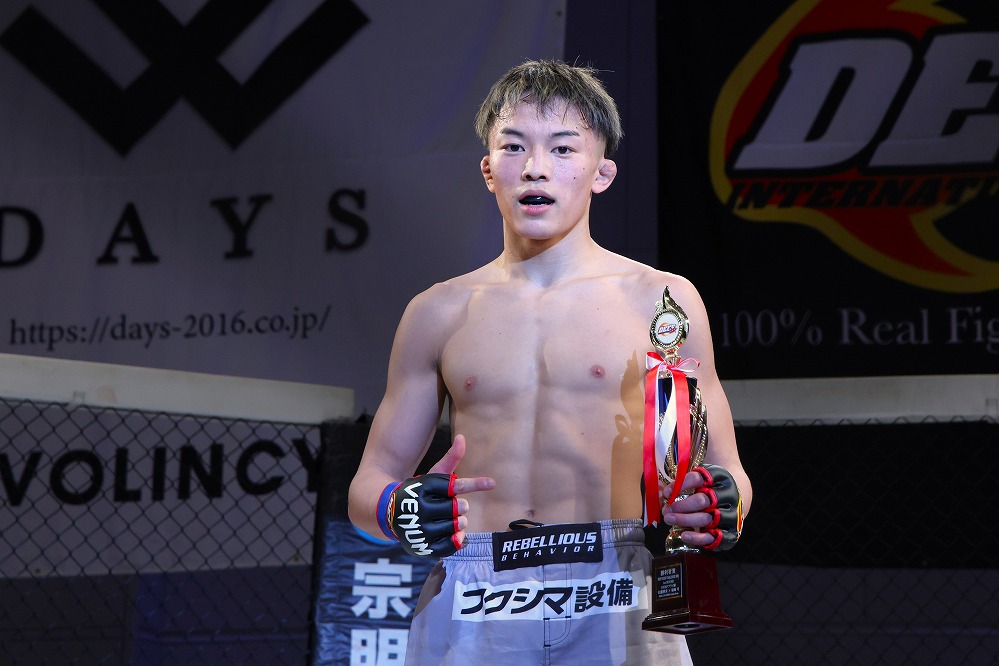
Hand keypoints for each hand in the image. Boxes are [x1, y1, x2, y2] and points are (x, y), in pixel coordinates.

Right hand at [382, 434, 493, 556]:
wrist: (389, 513)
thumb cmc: (418, 491)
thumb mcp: (433, 474)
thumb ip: (451, 458)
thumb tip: (462, 437)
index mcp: (423, 488)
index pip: (454, 486)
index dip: (470, 485)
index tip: (489, 483)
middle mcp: (420, 508)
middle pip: (458, 508)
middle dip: (462, 506)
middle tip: (459, 506)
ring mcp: (420, 529)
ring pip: (455, 526)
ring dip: (460, 522)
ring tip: (454, 519)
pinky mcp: (422, 546)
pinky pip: (449, 545)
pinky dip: (457, 540)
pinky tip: (454, 534)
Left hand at [661, 465, 742, 549]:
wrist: (735, 502)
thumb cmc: (711, 489)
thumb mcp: (700, 480)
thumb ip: (683, 485)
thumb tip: (662, 495)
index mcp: (718, 478)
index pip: (697, 479)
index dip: (679, 486)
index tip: (666, 493)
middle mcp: (726, 496)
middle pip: (701, 501)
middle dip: (681, 506)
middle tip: (667, 510)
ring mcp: (730, 515)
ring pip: (705, 519)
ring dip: (684, 520)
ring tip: (669, 519)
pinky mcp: (730, 532)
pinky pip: (713, 537)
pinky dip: (697, 537)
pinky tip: (684, 535)